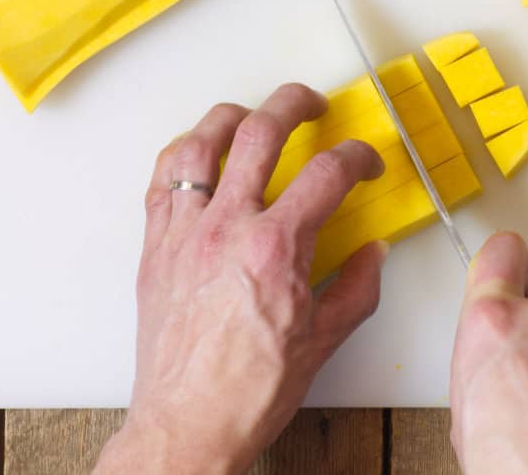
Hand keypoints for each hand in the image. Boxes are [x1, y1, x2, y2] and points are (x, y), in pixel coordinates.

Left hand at [95, 84, 388, 474]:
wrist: (188, 424)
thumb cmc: (249, 391)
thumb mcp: (325, 339)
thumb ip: (357, 287)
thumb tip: (372, 255)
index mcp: (276, 248)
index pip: (327, 173)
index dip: (357, 157)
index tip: (364, 162)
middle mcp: (226, 228)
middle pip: (261, 132)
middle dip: (294, 104)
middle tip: (311, 104)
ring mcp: (185, 233)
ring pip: (200, 144)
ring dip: (230, 116)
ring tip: (249, 114)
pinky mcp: (155, 248)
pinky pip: (161, 181)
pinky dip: (182, 156)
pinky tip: (197, 155)